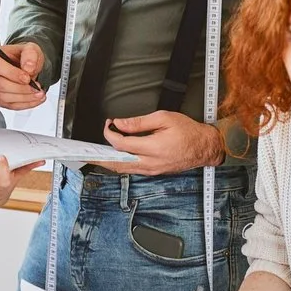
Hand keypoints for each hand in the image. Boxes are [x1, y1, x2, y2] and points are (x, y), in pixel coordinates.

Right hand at [0, 42, 46, 110]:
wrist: (26, 65)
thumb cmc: (24, 56)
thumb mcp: (31, 49)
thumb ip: (30, 55)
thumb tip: (28, 68)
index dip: (12, 74)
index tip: (27, 78)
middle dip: (20, 88)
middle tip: (36, 87)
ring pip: (4, 97)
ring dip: (24, 98)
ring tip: (39, 93)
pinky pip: (8, 105)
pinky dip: (24, 104)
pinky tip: (35, 99)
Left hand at [101, 111, 222, 175]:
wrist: (204, 147)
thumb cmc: (188, 131)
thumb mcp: (164, 118)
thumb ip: (139, 122)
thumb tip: (120, 123)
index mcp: (153, 148)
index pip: (121, 144)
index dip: (110, 133)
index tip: (108, 124)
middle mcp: (151, 163)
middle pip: (117, 163)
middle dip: (99, 158)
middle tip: (85, 152)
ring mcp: (152, 170)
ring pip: (123, 169)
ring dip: (108, 162)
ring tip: (95, 155)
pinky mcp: (154, 172)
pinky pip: (132, 170)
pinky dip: (120, 164)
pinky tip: (114, 157)